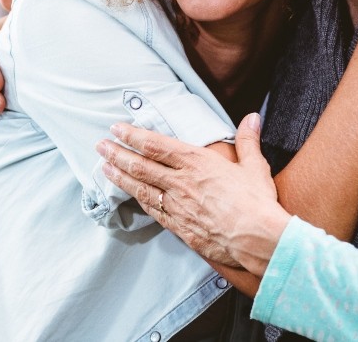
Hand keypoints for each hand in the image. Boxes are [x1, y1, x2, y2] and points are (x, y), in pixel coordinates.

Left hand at [94, 114, 290, 275]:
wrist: (257, 239)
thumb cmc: (257, 202)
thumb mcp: (254, 166)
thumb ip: (247, 140)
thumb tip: (251, 117)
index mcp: (196, 162)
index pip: (155, 145)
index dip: (132, 135)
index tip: (116, 128)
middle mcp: (180, 182)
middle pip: (140, 165)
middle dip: (117, 153)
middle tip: (100, 145)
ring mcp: (176, 205)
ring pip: (140, 188)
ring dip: (119, 177)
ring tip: (104, 168)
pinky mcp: (179, 226)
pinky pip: (153, 211)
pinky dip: (138, 201)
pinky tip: (130, 196)